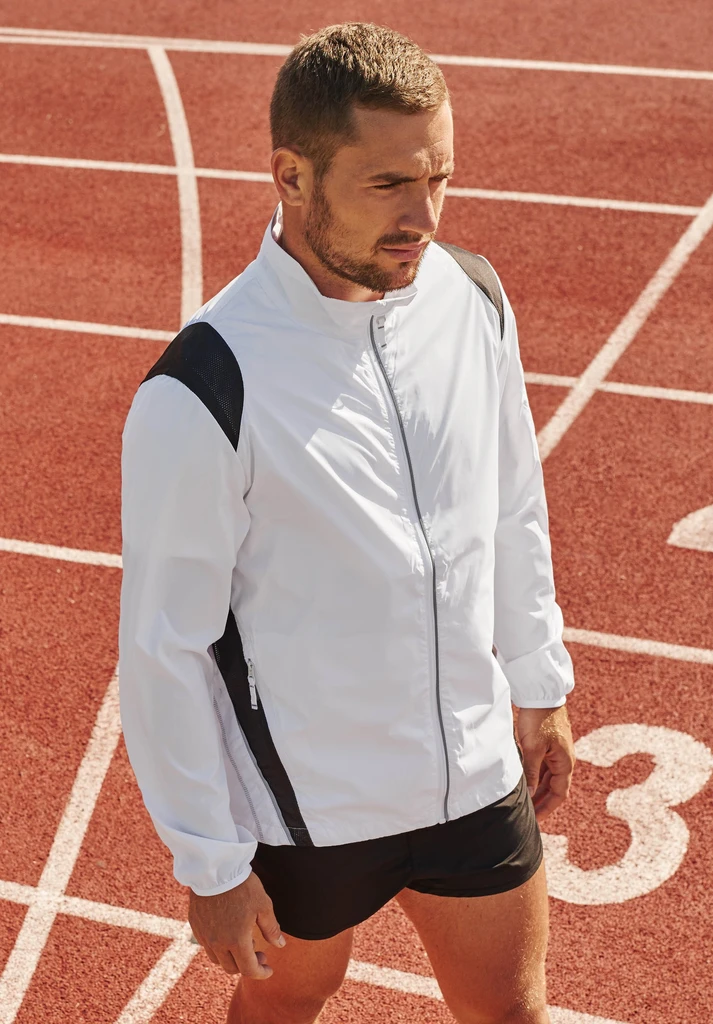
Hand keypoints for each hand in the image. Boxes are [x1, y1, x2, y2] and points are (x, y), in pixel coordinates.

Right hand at [188, 871, 284, 978]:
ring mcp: (204, 936)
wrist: (214, 868)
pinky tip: (227, 932)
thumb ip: (271, 928)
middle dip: (247, 965)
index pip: (249, 970)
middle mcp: (218, 943)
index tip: (269, 969)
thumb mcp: (263, 905)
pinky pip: (207, 945)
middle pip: (232, 968)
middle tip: (259, 952)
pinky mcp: (195, 926)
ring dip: (232, 957)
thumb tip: (280, 945)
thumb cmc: (242, 885)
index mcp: (236, 941)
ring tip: (243, 942)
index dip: (261, 973)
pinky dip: (219, 946)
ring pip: (217, 959)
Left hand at [516, 705, 574, 821]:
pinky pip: (544, 766)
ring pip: (549, 777)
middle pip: (555, 787)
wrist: (540, 693)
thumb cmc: (538, 719)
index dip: (547, 808)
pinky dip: (535, 776)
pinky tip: (524, 781)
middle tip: (528, 815)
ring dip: (538, 790)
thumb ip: (532, 773)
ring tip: (524, 802)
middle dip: (542, 802)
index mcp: (565, 762)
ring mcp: (557, 751)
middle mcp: (564, 759)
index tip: (536, 820)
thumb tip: (531, 794)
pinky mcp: (548, 743)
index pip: (559, 794)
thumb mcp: (533, 748)